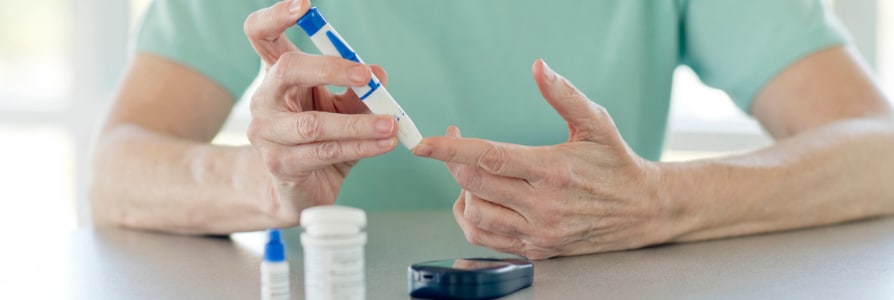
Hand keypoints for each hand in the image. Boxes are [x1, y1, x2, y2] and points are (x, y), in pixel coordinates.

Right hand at [244, 0, 397, 224]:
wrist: (300, 190)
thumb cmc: (322, 141)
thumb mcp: (344, 109)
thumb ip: (359, 90)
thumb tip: (378, 73)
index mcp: (276, 75)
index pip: (261, 35)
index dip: (276, 16)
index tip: (305, 5)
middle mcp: (264, 100)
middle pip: (288, 69)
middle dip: (330, 68)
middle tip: (365, 76)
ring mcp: (267, 134)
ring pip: (313, 123)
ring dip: (358, 123)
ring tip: (391, 123)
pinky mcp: (281, 164)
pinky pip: (325, 152)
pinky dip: (361, 147)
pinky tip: (385, 144)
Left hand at [413, 60, 670, 258]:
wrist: (642, 210)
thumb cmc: (616, 164)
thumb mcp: (596, 124)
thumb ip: (564, 95)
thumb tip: (538, 68)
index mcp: (552, 170)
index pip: (488, 158)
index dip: (450, 148)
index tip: (425, 143)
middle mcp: (543, 206)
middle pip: (473, 185)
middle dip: (454, 162)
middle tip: (456, 145)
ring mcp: (538, 232)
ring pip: (475, 215)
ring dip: (462, 192)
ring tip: (470, 174)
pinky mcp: (536, 250)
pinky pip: (485, 239)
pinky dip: (472, 219)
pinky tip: (478, 200)